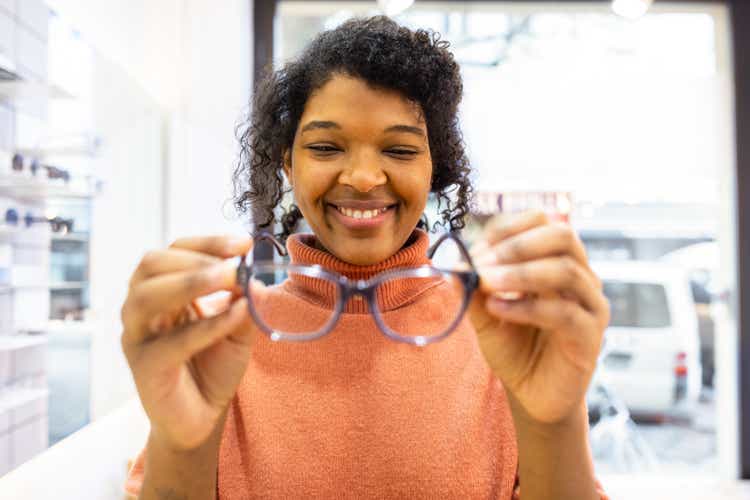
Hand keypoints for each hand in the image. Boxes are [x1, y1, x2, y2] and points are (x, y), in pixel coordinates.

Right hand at [121, 235, 254, 450]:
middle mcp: (142, 308)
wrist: (203, 417)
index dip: (207, 243)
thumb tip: (256, 279)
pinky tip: (237, 316)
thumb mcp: (238, 329)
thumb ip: (244, 304)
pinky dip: (207, 325)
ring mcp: (138, 336)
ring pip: (146, 297)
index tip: (244, 245)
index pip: (175, 251)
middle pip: (151, 264)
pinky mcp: (145, 367)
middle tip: (235, 264)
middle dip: (195, 258)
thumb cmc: (214, 367)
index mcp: (163, 290)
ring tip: (230, 278)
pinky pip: (172, 342)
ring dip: (191, 282)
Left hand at [468, 212, 609, 424]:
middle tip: (485, 261)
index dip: (508, 229)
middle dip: (519, 245)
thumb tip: (453, 262)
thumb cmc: (515, 350)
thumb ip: (473, 289)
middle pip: (563, 236)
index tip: (476, 247)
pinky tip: (499, 310)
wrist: (533, 396)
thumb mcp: (485, 315)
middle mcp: (580, 277)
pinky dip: (526, 307)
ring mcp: (590, 305)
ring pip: (566, 271)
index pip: (542, 223)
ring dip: (521, 273)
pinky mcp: (590, 336)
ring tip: (487, 283)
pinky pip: (564, 312)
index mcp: (556, 262)